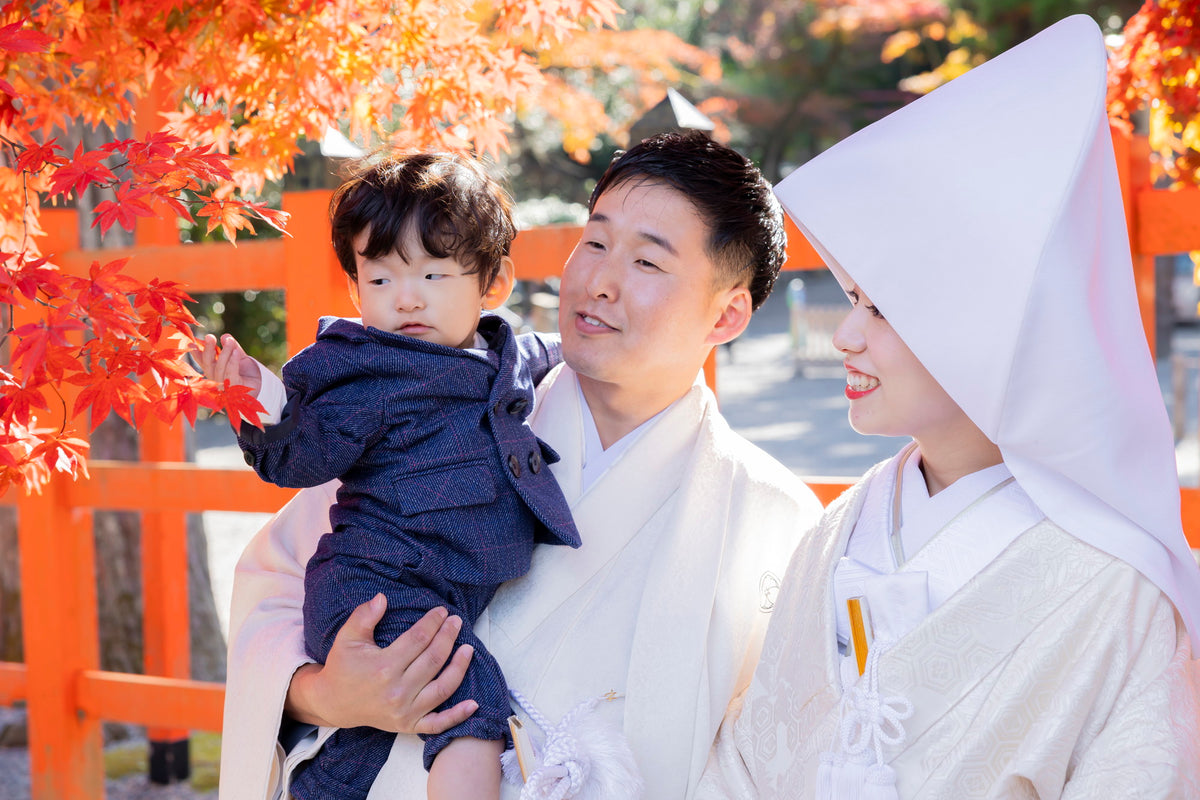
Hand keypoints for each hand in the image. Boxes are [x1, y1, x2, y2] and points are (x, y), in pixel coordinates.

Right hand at [199, 333, 262, 395]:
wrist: (262, 383)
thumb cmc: (247, 370)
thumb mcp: (238, 355)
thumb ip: (231, 346)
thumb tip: (225, 336)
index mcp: (213, 371)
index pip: (203, 361)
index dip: (196, 353)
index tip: (191, 342)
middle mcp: (215, 379)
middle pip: (208, 364)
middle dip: (208, 350)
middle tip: (210, 336)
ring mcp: (223, 386)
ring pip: (219, 368)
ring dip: (224, 353)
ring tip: (230, 341)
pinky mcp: (234, 389)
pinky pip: (231, 373)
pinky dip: (232, 362)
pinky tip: (236, 352)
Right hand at [286, 594, 476, 734]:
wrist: (333, 703)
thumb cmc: (343, 667)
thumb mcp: (347, 638)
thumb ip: (363, 616)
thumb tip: (382, 597)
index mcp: (384, 667)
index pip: (419, 639)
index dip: (433, 622)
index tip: (442, 611)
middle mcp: (397, 691)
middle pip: (434, 660)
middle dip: (448, 637)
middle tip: (456, 621)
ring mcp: (405, 711)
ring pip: (443, 688)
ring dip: (459, 667)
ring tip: (468, 649)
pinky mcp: (409, 725)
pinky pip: (438, 723)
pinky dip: (458, 716)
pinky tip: (473, 704)